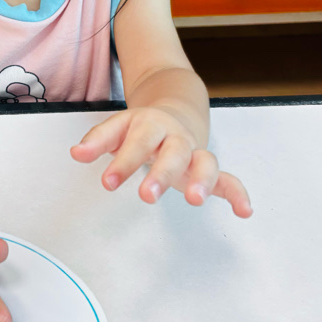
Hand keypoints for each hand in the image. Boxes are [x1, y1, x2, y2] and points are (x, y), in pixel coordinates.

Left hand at [70, 107, 251, 217]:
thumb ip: (99, 140)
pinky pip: (228, 179)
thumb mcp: (118, 127)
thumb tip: (77, 153)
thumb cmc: (142, 127)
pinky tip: (244, 210)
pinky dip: (237, 193)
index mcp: (151, 124)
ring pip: (204, 162)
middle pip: (174, 152)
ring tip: (194, 201)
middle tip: (146, 195)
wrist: (174, 110)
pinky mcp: (207, 168)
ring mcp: (195, 152)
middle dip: (161, 174)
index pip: (137, 142)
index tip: (108, 182)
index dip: (123, 162)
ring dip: (202, 180)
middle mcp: (176, 137)